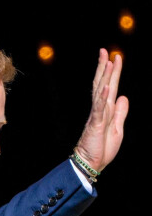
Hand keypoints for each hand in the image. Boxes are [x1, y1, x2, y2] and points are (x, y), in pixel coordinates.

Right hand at [75, 48, 128, 173]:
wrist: (91, 164)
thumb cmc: (102, 149)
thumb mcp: (117, 129)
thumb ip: (120, 113)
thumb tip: (123, 96)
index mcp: (105, 111)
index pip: (110, 87)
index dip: (113, 72)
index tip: (115, 57)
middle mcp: (99, 111)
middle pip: (102, 85)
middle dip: (104, 68)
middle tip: (105, 51)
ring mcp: (96, 117)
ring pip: (100, 93)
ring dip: (105, 78)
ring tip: (108, 63)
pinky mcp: (95, 126)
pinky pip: (99, 110)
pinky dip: (103, 98)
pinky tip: (107, 87)